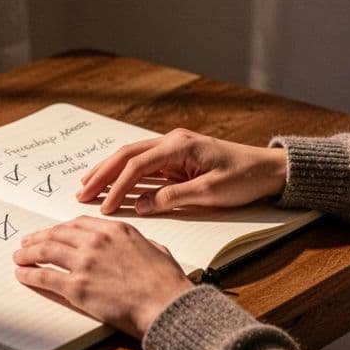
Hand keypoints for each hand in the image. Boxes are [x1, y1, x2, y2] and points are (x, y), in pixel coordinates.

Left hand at [12, 216, 193, 338]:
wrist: (165, 305)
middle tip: (28, 242)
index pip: (78, 224)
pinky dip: (30, 274)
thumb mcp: (156, 250)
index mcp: (116, 230)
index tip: (53, 232)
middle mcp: (97, 241)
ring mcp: (85, 263)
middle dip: (39, 238)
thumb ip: (141, 244)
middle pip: (58, 234)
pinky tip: (22, 274)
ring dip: (28, 254)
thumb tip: (140, 247)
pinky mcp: (77, 287)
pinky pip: (45, 277)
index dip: (60, 229)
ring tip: (19, 257)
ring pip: (46, 252)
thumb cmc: (166, 283)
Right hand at [76, 128, 287, 214]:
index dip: (117, 187)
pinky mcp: (178, 160)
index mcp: (179, 146)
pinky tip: (113, 185)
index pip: (137, 166)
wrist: (269, 170)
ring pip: (132, 159)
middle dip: (102, 174)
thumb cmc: (244, 178)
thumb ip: (173, 198)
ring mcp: (174, 150)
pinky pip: (145, 167)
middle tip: (81, 194)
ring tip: (87, 187)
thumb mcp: (210, 192)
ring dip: (109, 172)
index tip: (104, 207)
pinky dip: (126, 176)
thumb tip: (141, 205)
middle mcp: (172, 142)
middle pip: (127, 156)